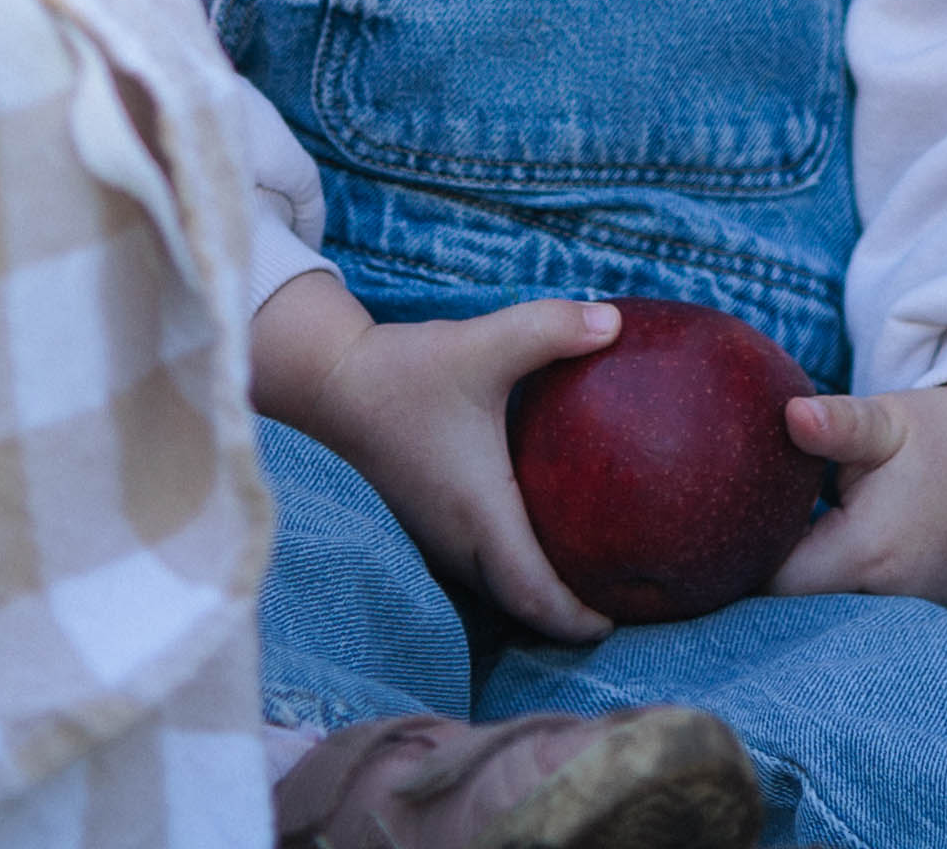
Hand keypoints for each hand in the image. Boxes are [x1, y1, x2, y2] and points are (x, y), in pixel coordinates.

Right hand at [246, 273, 619, 646]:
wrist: (331, 382)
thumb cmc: (406, 369)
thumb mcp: (483, 341)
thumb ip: (551, 329)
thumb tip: (615, 322)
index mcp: (479, 511)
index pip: (531, 592)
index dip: (573, 617)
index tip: (613, 625)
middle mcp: (456, 538)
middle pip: (518, 604)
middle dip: (564, 618)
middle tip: (615, 608)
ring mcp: (435, 536)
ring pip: (495, 588)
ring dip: (537, 596)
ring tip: (586, 584)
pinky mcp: (425, 522)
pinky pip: (478, 566)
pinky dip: (513, 572)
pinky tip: (539, 542)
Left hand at [771, 374, 946, 608]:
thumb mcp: (889, 420)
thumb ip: (837, 423)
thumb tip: (789, 413)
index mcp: (869, 554)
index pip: (778, 587)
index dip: (750, 566)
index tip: (742, 538)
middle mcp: (897, 602)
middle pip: (807, 618)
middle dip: (784, 590)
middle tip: (771, 549)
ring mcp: (928, 620)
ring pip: (847, 628)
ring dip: (827, 602)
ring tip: (816, 561)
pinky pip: (888, 628)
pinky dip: (869, 609)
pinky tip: (866, 575)